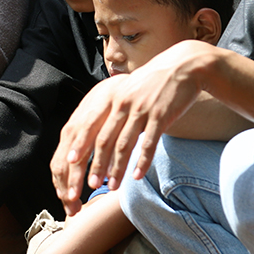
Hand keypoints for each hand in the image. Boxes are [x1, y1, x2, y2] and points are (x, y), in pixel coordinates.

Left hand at [52, 42, 208, 214]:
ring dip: (116, 168)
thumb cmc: (150, 85)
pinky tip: (137, 176)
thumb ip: (112, 112)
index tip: (70, 165)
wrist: (182, 67)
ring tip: (111, 186)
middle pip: (103, 139)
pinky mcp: (160, 115)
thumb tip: (99, 136)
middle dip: (95, 164)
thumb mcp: (125, 94)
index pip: (89, 127)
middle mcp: (120, 104)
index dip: (80, 146)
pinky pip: (149, 142)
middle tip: (90, 184)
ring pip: (124, 144)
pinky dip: (142, 161)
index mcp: (108, 99)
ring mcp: (140, 109)